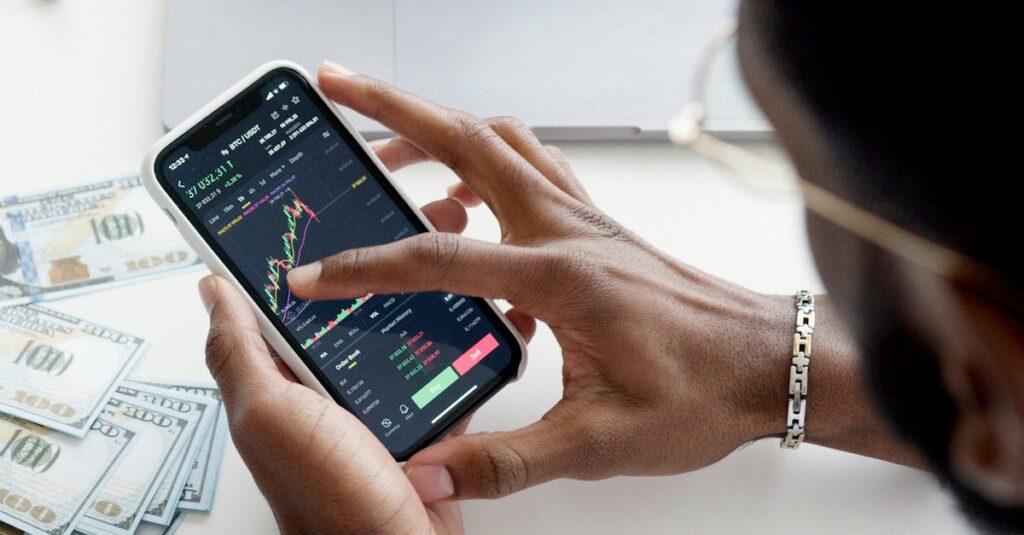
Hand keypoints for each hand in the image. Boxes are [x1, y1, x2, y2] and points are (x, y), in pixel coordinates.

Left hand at [198, 142, 537, 532]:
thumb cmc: (331, 502)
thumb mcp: (270, 417)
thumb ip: (240, 352)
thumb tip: (211, 288)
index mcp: (282, 374)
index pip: (282, 290)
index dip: (297, 239)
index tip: (321, 193)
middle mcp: (324, 383)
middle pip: (349, 295)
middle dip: (380, 243)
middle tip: (411, 202)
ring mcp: (373, 398)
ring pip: (397, 319)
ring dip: (425, 278)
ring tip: (454, 236)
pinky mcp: (418, 416)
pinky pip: (434, 360)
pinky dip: (455, 331)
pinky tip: (475, 304)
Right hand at [286, 61, 793, 502]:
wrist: (768, 363)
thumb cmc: (702, 391)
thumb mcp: (598, 443)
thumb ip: (505, 461)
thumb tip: (430, 476)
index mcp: (560, 276)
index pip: (439, 257)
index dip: (366, 266)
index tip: (314, 275)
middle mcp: (568, 230)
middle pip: (468, 141)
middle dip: (393, 108)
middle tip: (338, 86)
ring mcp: (584, 221)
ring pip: (500, 144)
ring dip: (439, 129)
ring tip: (385, 147)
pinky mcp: (596, 229)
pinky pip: (531, 172)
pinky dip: (485, 167)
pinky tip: (465, 210)